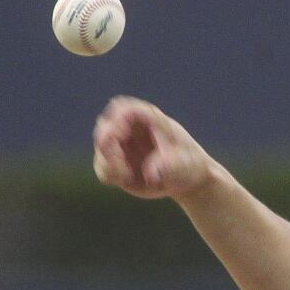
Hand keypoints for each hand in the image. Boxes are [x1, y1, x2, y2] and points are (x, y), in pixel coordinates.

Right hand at [92, 96, 213, 200]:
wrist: (186, 179)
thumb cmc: (188, 165)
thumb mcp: (185, 164)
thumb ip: (169, 166)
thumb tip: (150, 175)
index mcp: (148, 116)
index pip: (124, 109)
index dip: (115, 121)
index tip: (115, 137)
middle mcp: (130, 127)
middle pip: (105, 126)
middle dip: (106, 143)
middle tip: (119, 163)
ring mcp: (121, 144)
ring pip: (101, 148)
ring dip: (108, 162)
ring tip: (126, 175)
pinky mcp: (116, 163)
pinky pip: (102, 167)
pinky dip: (109, 174)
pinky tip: (125, 179)